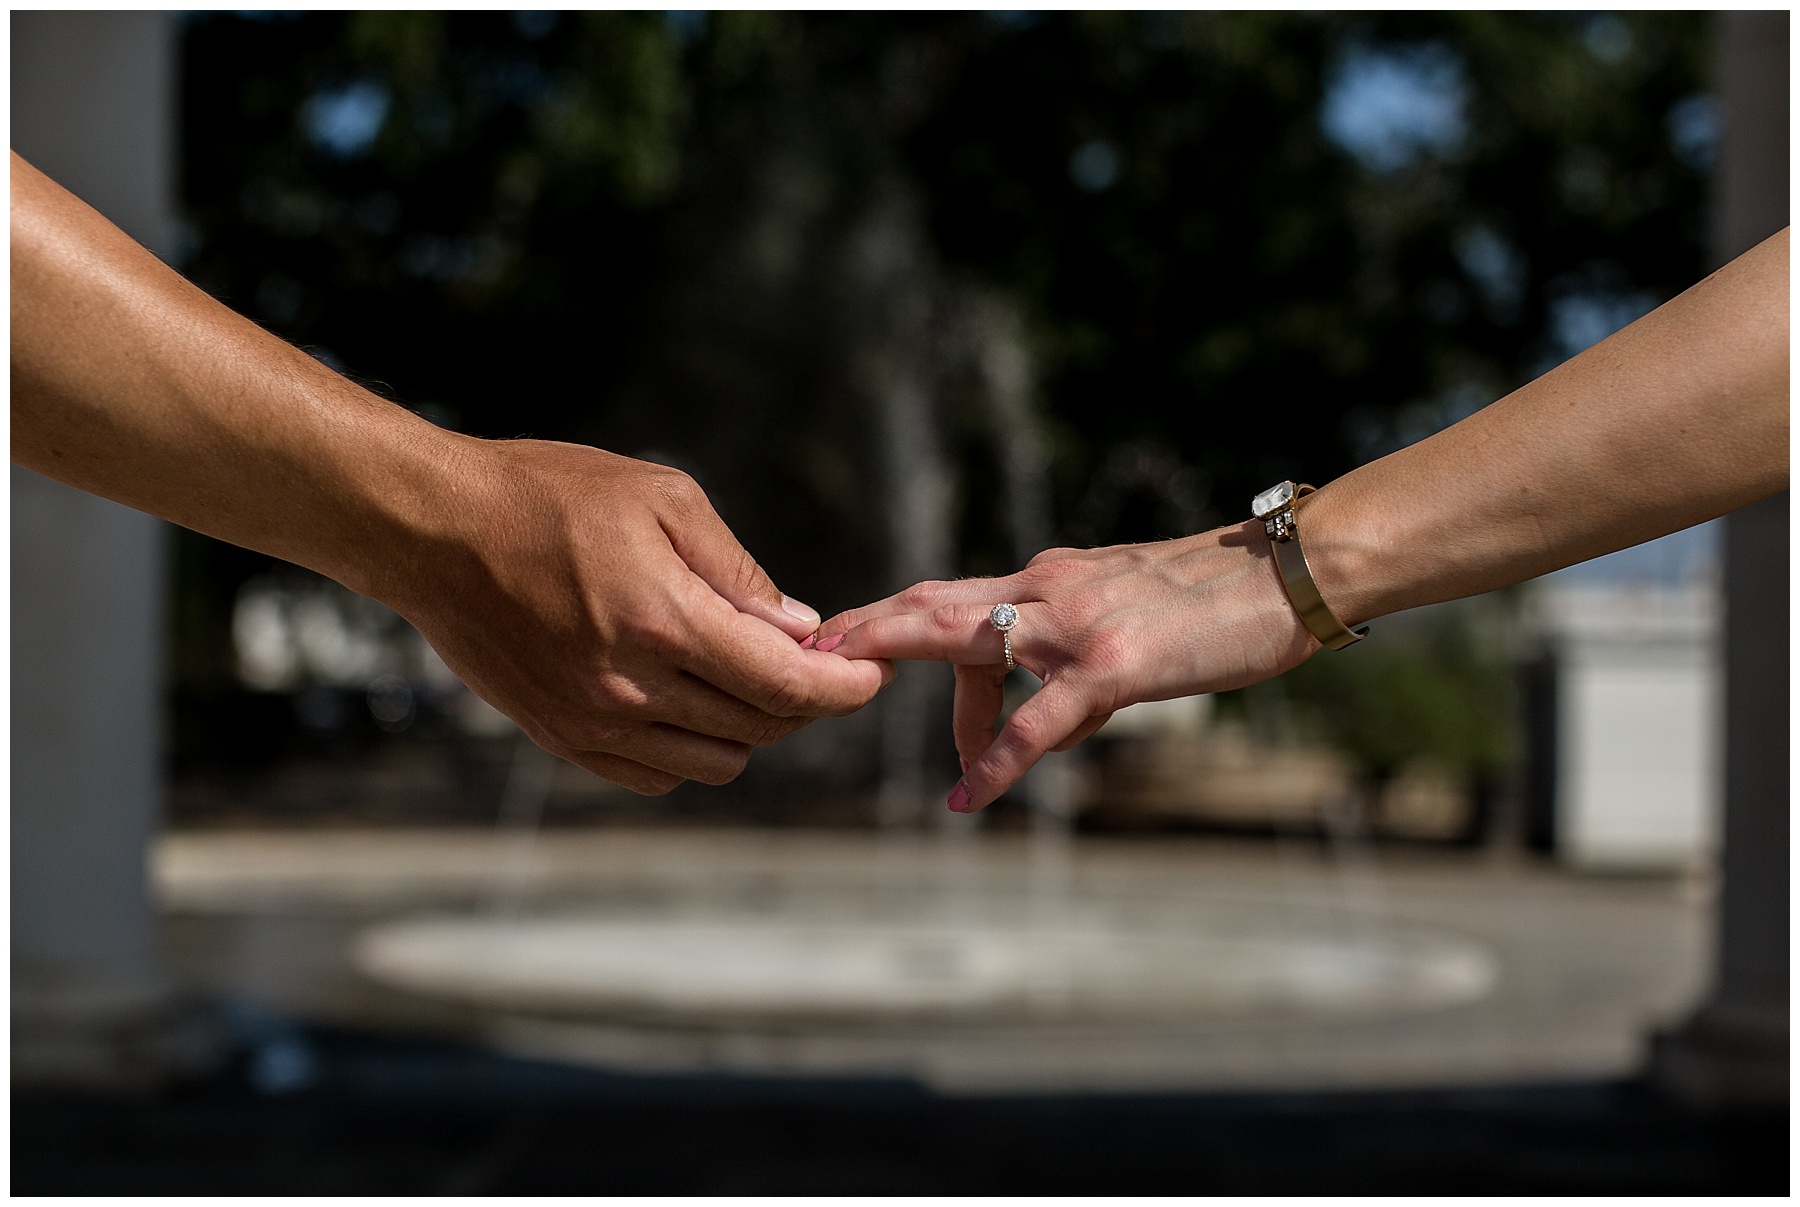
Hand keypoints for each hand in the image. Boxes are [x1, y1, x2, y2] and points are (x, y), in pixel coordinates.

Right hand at [382, 439, 892, 793]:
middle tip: (812, 660)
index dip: (846, 687)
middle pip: (761, 728)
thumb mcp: (661, 499)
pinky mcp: (561, 738)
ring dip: (750, 726)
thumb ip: (740, 574)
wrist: (432, 531)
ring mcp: (592, 722)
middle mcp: (631, 687)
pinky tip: (686, 699)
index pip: (787, 686)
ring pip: (716, 761)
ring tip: (743, 673)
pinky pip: (657, 773)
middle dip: (804, 699)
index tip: (871, 672)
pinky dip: (691, 748)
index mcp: (664, 621)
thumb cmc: (548, 496)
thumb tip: (801, 630)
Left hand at [815, 522, 1314, 811]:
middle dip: (864, 626)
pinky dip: (998, 759)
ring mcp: (1077, 623)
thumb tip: (1046, 728)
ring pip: (962, 638)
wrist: (1289, 574)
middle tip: (804, 653)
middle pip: (933, 601)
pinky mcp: (1113, 664)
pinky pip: (1040, 720)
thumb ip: (1074, 664)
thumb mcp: (1128, 621)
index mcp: (1051, 576)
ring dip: (893, 658)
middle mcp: (1049, 587)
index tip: (839, 641)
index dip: (890, 616)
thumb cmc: (1215, 604)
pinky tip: (970, 797)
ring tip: (836, 688)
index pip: (953, 596)